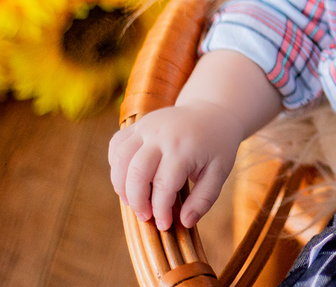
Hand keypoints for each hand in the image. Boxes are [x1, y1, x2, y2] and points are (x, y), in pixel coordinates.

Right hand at [108, 101, 242, 229]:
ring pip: (120, 159)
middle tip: (146, 216)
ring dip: (121, 186)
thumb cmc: (217, 145)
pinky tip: (128, 179)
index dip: (161, 211)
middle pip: (136, 173)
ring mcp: (147, 126)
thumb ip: (204, 199)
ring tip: (134, 201)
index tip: (165, 225)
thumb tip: (184, 222)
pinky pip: (116, 144)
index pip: (164, 186)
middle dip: (137, 201)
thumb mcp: (220, 171)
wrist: (213, 110)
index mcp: (184, 148)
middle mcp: (161, 135)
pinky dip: (116, 165)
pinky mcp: (139, 124)